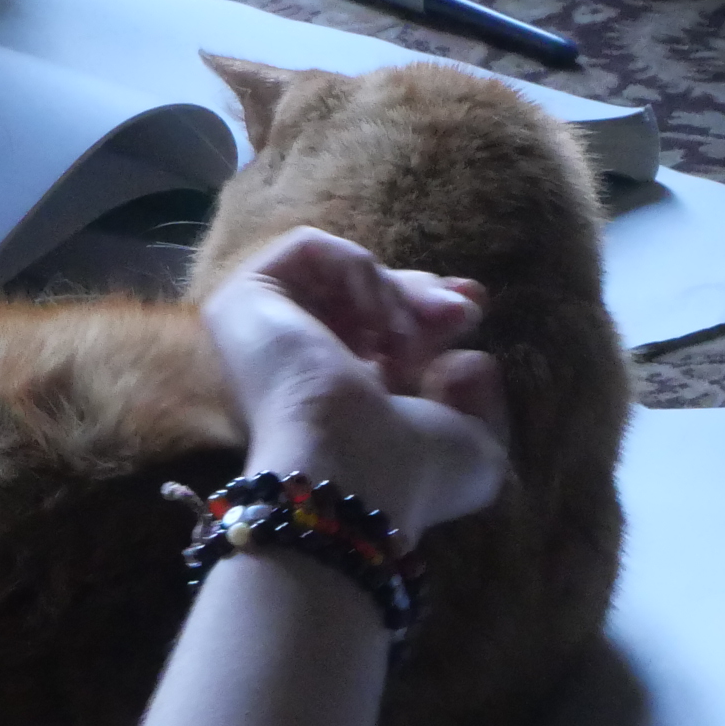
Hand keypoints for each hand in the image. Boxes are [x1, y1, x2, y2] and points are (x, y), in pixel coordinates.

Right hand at [200, 228, 509, 535]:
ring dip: (396, 292)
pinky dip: (359, 272)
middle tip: (460, 312)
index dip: (427, 309)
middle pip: (360, 298)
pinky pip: (309, 249)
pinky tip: (382, 317)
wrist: (350, 472)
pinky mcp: (243, 300)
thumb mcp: (476, 451)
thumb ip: (480, 402)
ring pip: (340, 276)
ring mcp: (266, 333)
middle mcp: (297, 366)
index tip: (472, 306)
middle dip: (420, 295)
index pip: (376, 333)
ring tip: (417, 334)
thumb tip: (471, 359)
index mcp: (340, 401)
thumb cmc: (408, 476)